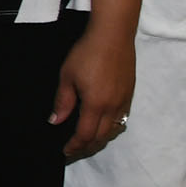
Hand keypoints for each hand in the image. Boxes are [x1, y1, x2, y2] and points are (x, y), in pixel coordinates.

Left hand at [50, 21, 135, 162]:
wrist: (113, 35)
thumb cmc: (87, 53)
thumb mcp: (67, 76)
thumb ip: (63, 101)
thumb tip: (56, 122)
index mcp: (96, 104)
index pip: (85, 135)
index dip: (75, 146)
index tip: (65, 151)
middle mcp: (113, 107)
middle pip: (101, 138)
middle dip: (87, 148)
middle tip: (74, 151)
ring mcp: (124, 101)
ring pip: (113, 130)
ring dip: (100, 140)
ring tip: (87, 142)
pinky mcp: (129, 94)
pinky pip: (122, 119)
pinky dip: (111, 129)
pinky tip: (102, 125)